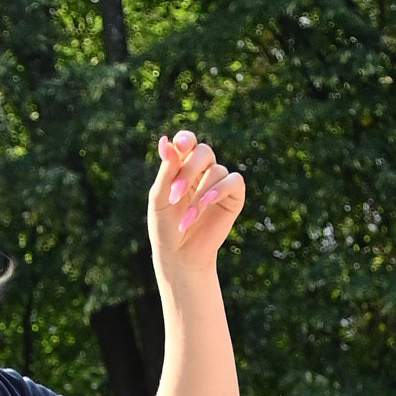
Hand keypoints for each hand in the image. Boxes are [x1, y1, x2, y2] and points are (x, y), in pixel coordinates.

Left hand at [146, 130, 244, 283]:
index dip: (186, 140)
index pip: (187, 142)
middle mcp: (203, 171)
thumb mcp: (160, 198)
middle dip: (189, 171)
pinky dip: (220, 189)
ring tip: (187, 217)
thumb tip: (166, 141)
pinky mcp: (234, 197)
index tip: (180, 146)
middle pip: (203, 152)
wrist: (180, 255)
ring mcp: (219, 183)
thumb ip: (166, 171)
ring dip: (200, 194)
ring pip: (216, 170)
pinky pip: (234, 181)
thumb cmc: (166, 227)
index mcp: (182, 166)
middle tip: (174, 194)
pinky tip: (207, 202)